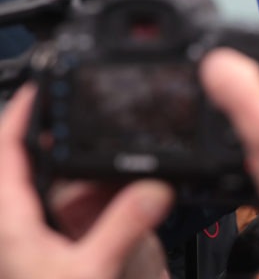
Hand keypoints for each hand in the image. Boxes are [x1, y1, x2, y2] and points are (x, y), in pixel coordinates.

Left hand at [0, 87, 174, 278]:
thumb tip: (154, 186)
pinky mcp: (62, 251)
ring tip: (95, 132)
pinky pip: (69, 205)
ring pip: (49, 185)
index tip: (37, 88)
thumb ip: (123, 226)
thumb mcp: (94, 272)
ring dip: (69, 157)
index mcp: (14, 226)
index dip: (18, 117)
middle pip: (26, 163)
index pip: (6, 155)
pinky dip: (87, 184)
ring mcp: (41, 239)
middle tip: (75, 100)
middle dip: (49, 129)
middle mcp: (22, 229)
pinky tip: (111, 181)